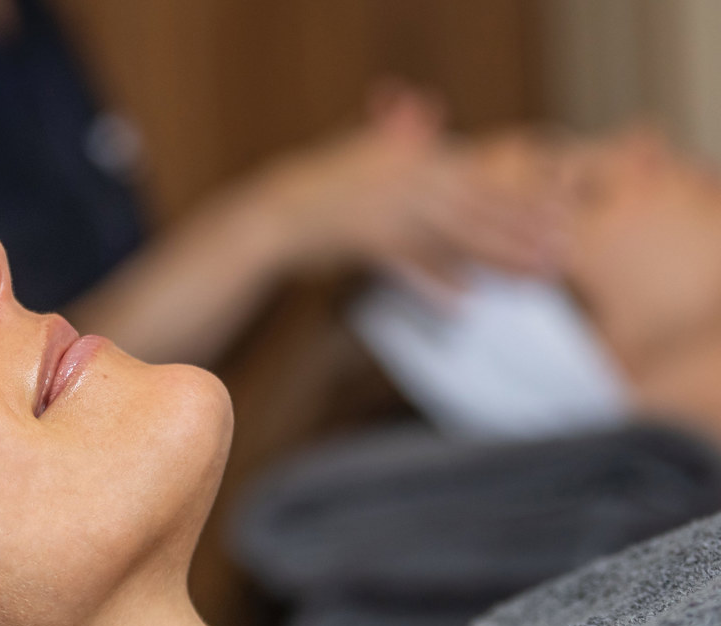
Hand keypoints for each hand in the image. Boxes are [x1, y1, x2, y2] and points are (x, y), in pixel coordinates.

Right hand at [269, 88, 568, 296]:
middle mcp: (413, 182)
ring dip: (499, 257)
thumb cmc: (324, 184)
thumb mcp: (368, 151)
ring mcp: (391, 211)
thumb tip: (427, 105)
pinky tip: (465, 303)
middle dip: (525, 231)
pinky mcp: (369, 240)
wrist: (279, 212)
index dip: (524, 198)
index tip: (560, 214)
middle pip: (481, 208)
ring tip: (532, 276)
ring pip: (458, 236)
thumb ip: (404, 136)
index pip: (484, 179)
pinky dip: (437, 283)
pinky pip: (411, 264)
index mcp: (419, 162)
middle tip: (562, 251)